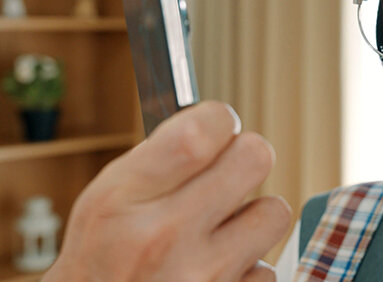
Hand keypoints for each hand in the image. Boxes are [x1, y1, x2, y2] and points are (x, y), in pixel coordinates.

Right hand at [43, 101, 290, 281]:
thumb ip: (160, 159)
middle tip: (227, 172)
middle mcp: (164, 237)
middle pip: (255, 157)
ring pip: (275, 212)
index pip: (200, 132)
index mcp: (123, 200)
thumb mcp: (106, 202)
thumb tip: (218, 122)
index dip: (219, 119)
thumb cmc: (105, 258)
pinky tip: (217, 270)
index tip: (218, 125)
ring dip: (253, 218)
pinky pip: (267, 268)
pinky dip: (247, 267)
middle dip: (245, 157)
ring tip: (223, 229)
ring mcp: (202, 276)